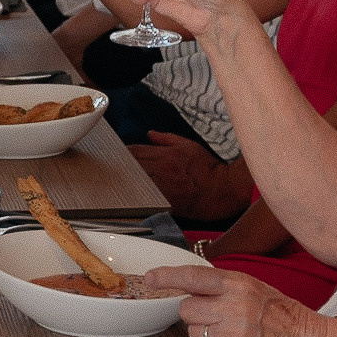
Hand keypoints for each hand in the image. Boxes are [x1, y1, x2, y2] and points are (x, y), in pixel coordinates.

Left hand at [127, 128, 247, 220]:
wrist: (224, 188)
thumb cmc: (209, 168)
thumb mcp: (189, 145)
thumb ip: (166, 139)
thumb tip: (150, 134)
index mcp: (166, 155)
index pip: (135, 151)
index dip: (123, 153)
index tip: (116, 156)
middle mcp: (162, 169)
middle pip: (132, 166)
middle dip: (121, 167)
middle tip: (112, 170)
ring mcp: (164, 186)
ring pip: (136, 182)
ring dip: (126, 182)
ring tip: (118, 184)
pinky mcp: (167, 202)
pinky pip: (147, 199)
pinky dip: (138, 197)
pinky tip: (131, 198)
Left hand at [146, 263, 322, 336]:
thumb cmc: (274, 310)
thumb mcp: (249, 285)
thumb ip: (218, 285)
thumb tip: (183, 285)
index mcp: (236, 284)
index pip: (193, 277)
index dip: (167, 277)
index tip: (151, 278)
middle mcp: (234, 307)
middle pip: (186, 310)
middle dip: (196, 314)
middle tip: (216, 315)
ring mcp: (234, 333)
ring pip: (193, 334)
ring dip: (205, 334)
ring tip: (230, 331)